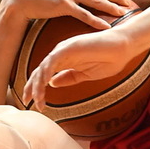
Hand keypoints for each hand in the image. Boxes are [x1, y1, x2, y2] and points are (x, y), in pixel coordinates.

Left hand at [23, 23, 140, 104]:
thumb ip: (68, 78)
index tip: (34, 102)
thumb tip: (52, 83)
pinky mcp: (69, 46)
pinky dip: (46, 72)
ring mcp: (64, 49)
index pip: (45, 74)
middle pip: (40, 71)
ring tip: (38, 99)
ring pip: (43, 67)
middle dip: (32, 87)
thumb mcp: (85, 74)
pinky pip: (52, 60)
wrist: (122, 48)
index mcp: (65, 61)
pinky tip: (45, 85)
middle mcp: (61, 54)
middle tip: (27, 101)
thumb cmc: (108, 59)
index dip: (37, 87)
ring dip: (38, 84)